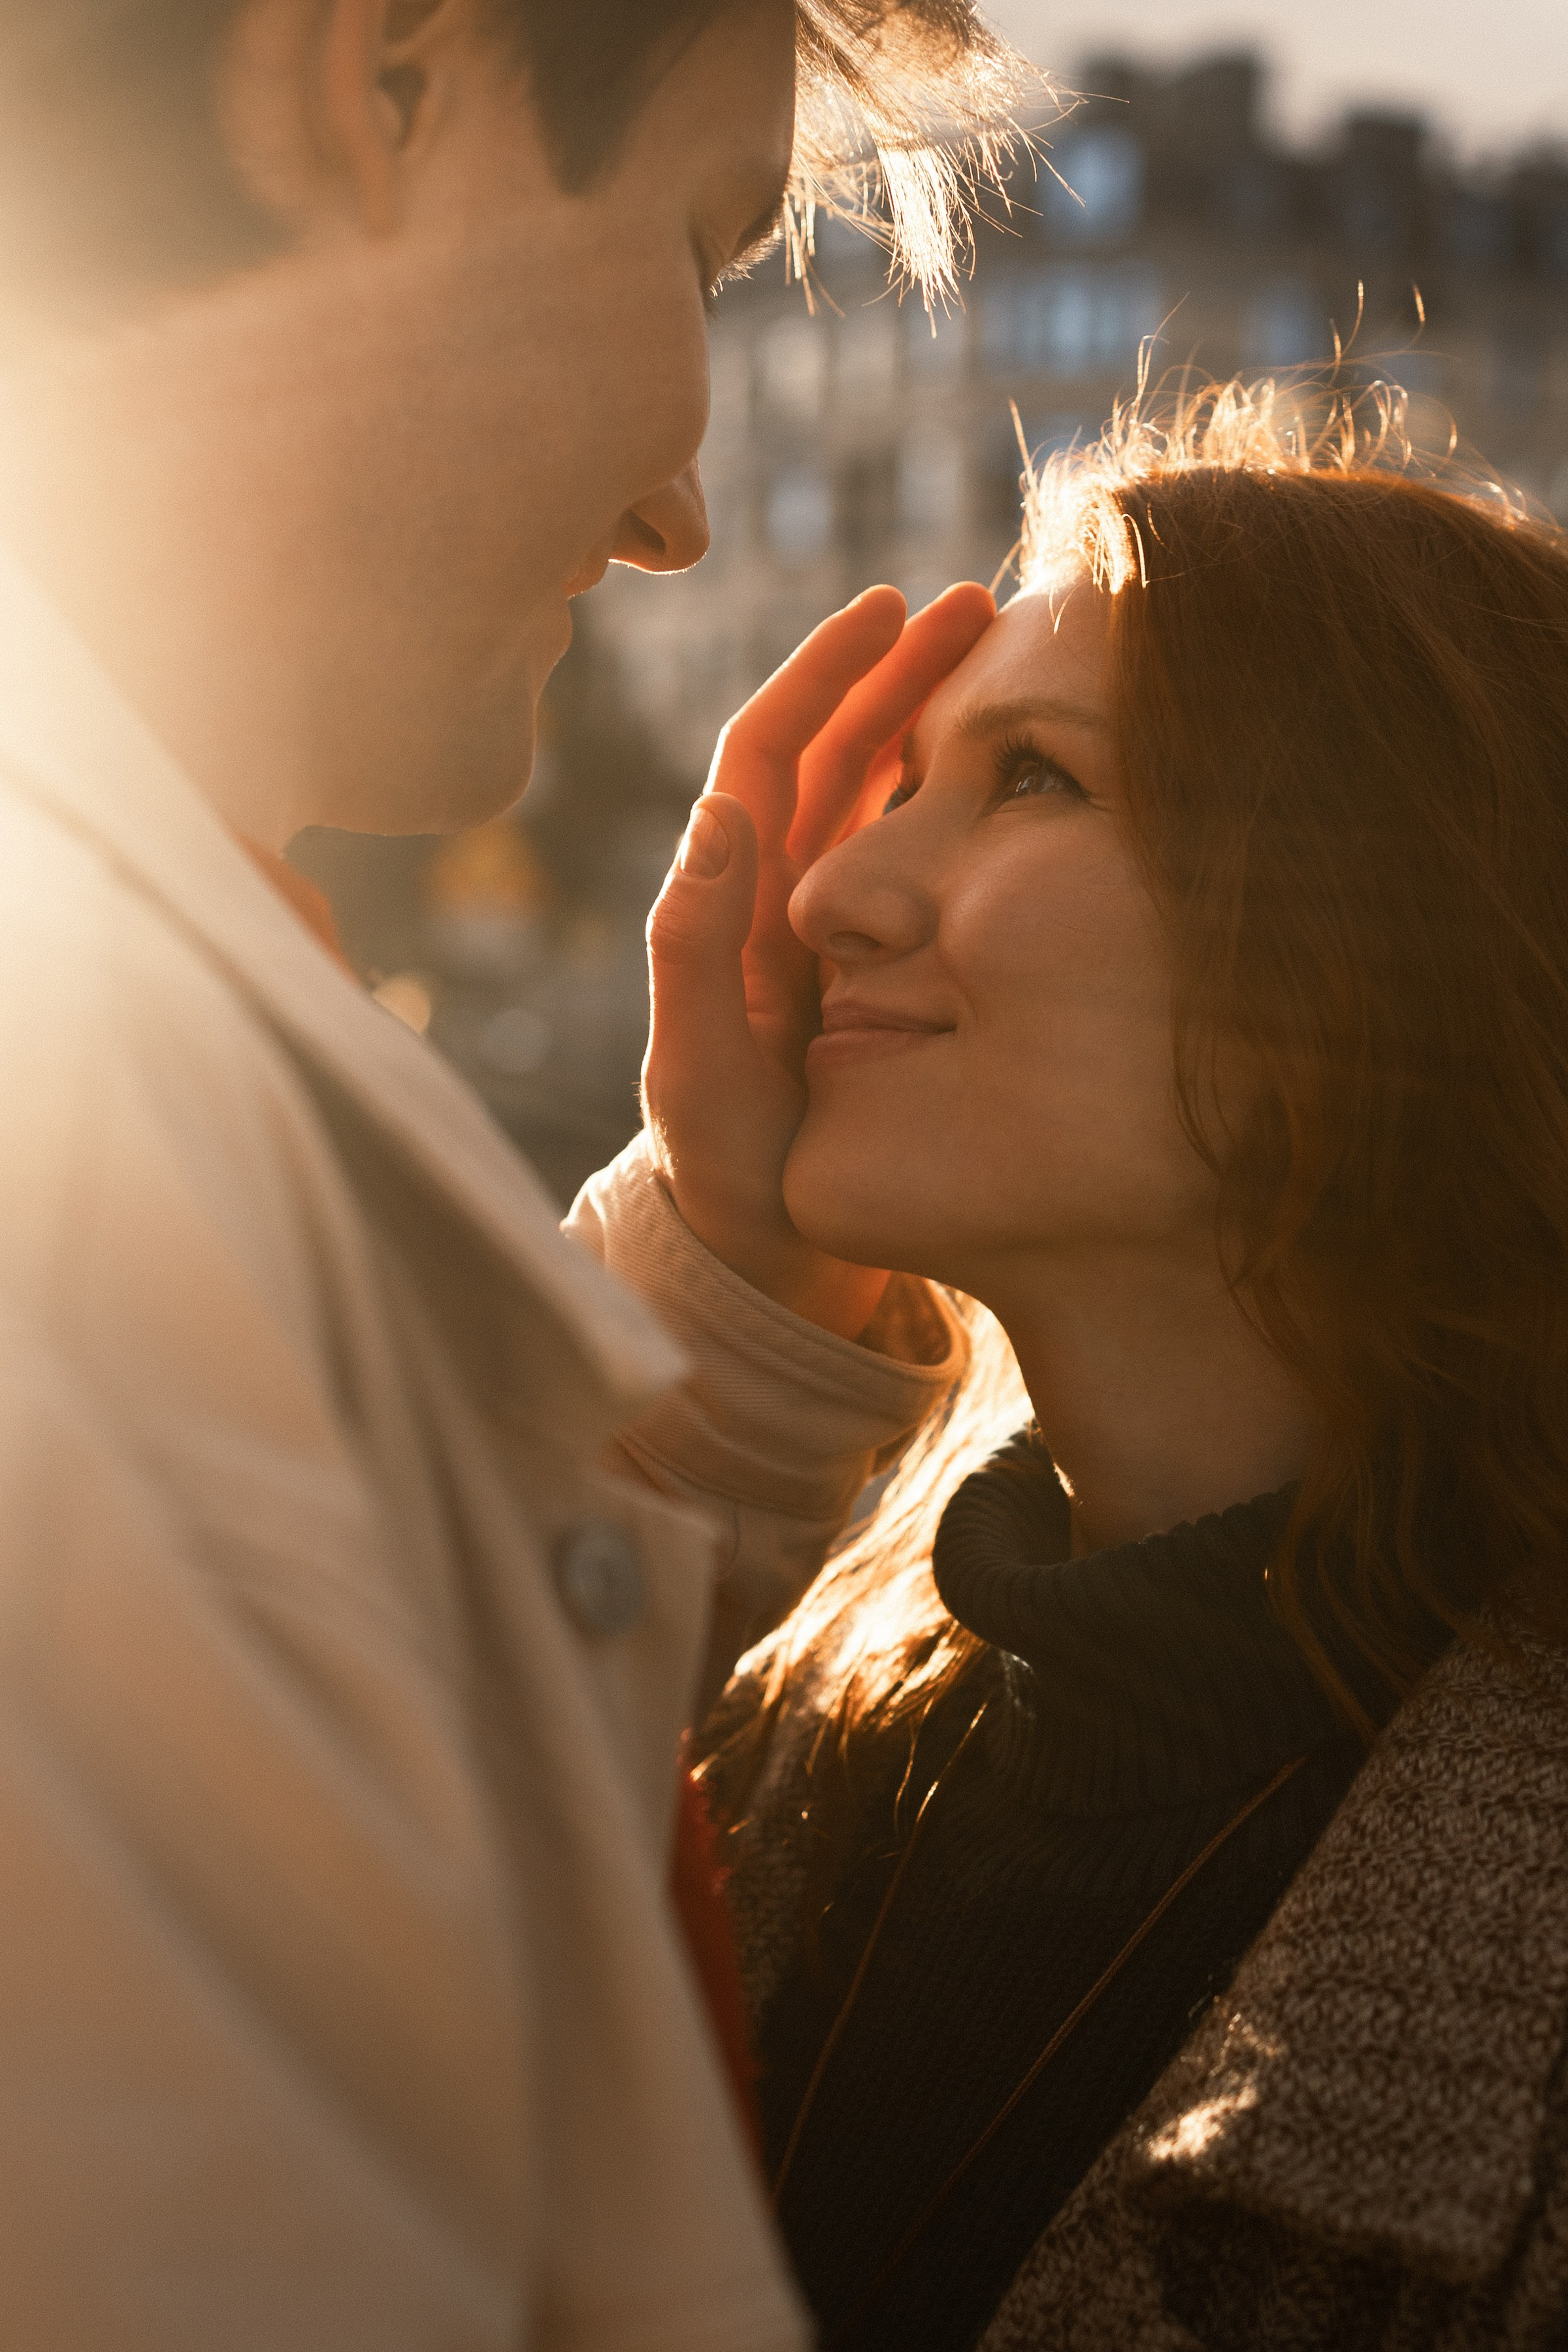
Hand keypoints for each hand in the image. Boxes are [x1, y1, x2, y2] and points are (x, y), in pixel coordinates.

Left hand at [643, 581, 994, 1339]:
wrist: (766, 1260)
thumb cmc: (730, 1178)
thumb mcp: (701, 1074)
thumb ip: (696, 951)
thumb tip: (717, 809)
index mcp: (731, 908)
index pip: (767, 756)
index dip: (824, 675)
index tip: (888, 609)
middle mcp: (774, 903)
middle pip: (831, 754)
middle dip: (894, 673)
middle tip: (975, 605)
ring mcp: (826, 934)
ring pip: (876, 796)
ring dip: (928, 721)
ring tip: (1001, 660)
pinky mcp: (874, 971)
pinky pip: (912, 861)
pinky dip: (950, 803)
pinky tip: (1011, 774)